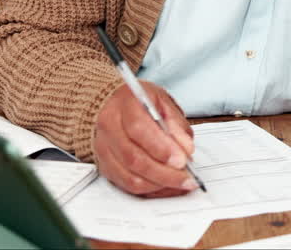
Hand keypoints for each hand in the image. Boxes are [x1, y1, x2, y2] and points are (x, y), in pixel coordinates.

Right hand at [93, 80, 196, 196]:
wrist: (111, 103)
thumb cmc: (138, 101)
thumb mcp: (162, 101)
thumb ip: (175, 123)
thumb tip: (185, 148)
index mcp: (124, 105)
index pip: (138, 130)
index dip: (161, 148)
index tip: (181, 160)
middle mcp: (109, 127)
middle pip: (133, 158)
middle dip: (164, 173)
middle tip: (186, 178)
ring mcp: (104, 149)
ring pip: (129, 177)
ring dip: (159, 185)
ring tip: (180, 183)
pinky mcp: (105, 165)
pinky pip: (127, 185)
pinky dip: (150, 189)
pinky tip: (166, 186)